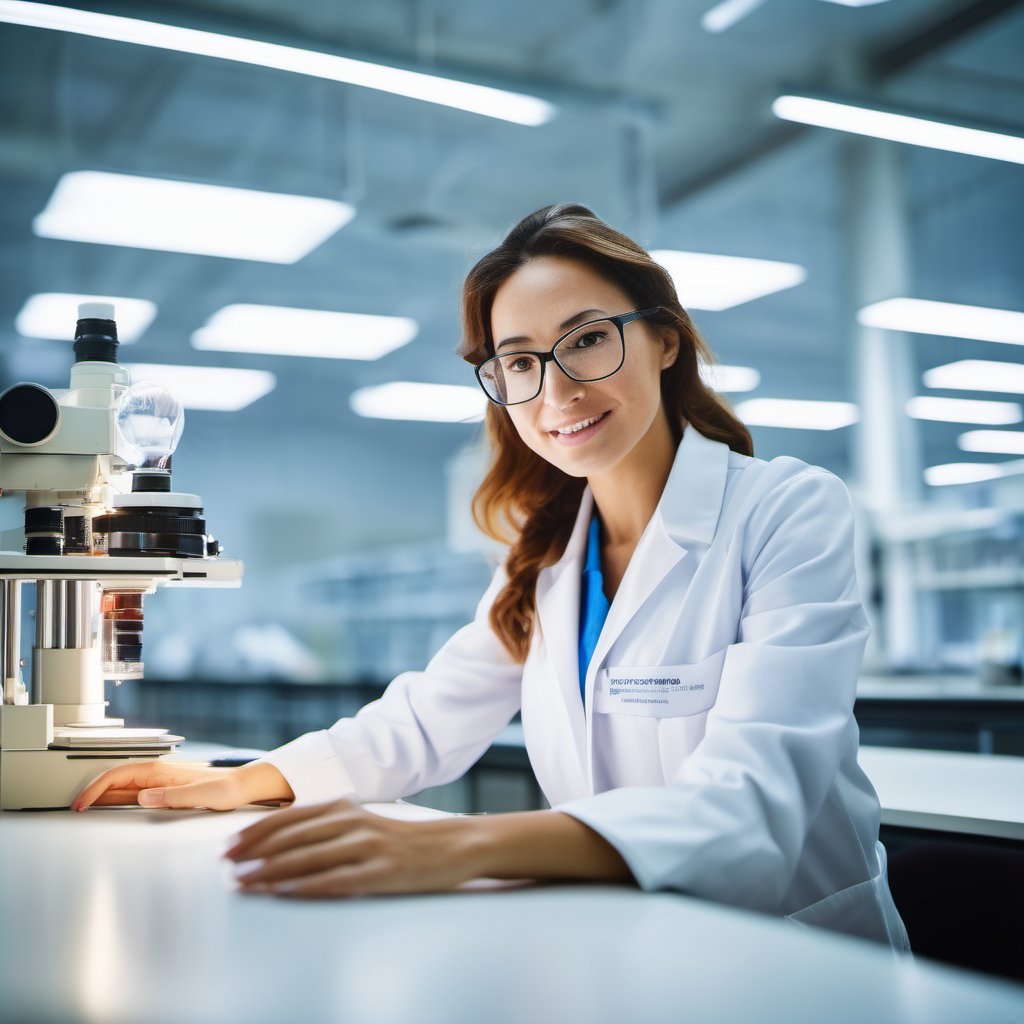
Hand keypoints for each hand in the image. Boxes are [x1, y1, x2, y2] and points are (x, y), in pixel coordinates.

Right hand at [71, 759, 293, 810]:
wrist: (242, 787)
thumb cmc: (226, 790)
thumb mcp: (202, 796)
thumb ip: (173, 797)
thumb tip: (143, 797)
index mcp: (162, 771)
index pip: (119, 774)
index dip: (96, 788)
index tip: (82, 803)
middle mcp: (158, 773)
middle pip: (116, 779)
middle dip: (92, 791)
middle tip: (75, 808)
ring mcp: (160, 780)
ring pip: (122, 785)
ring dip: (102, 795)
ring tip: (85, 809)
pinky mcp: (164, 789)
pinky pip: (133, 791)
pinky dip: (115, 798)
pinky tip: (110, 807)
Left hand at [225, 799, 479, 896]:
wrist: (450, 846)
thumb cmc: (400, 839)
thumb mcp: (362, 821)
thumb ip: (327, 826)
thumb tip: (280, 842)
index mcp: (345, 807)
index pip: (290, 818)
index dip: (255, 832)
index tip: (228, 847)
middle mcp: (353, 821)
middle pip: (293, 837)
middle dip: (254, 853)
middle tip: (226, 867)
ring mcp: (368, 846)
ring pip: (308, 858)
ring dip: (270, 872)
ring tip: (245, 883)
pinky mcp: (381, 871)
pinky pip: (336, 880)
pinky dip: (305, 886)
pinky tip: (284, 893)